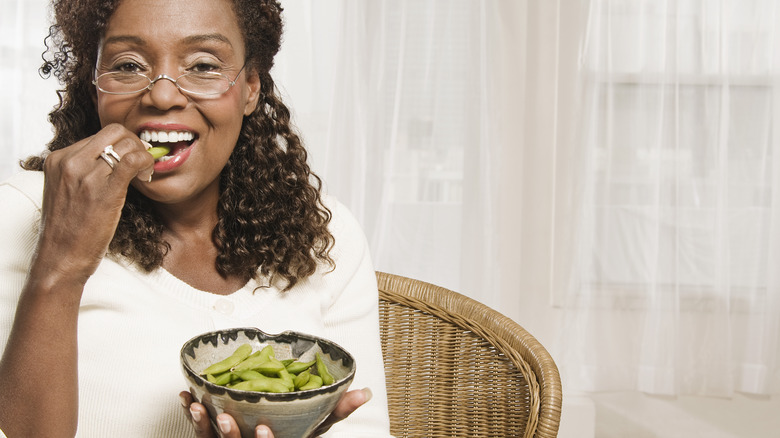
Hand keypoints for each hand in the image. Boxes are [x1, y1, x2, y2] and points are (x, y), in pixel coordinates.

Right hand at [34, 123, 153, 286]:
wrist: (61, 257)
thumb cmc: (68, 229)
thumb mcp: (66, 190)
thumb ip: (83, 171)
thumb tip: (113, 158)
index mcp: (58, 158)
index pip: (100, 135)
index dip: (122, 145)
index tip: (131, 160)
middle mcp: (69, 161)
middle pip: (115, 132)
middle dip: (135, 143)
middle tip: (142, 163)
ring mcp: (85, 173)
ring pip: (127, 144)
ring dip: (143, 155)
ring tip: (143, 174)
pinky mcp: (104, 189)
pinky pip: (133, 159)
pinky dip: (147, 162)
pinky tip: (146, 177)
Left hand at [180, 388, 371, 437]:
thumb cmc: (293, 436)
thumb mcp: (316, 429)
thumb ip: (338, 410)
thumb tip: (364, 391)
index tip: (263, 428)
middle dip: (231, 434)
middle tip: (224, 415)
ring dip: (204, 424)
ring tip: (201, 405)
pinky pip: (199, 432)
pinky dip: (192, 414)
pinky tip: (186, 397)